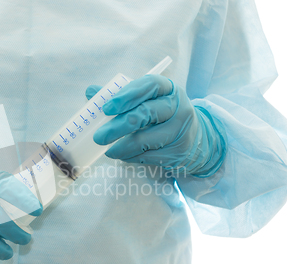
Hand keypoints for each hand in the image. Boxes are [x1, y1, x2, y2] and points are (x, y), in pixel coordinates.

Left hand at [86, 75, 225, 175]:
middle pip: (145, 114)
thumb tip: (91, 92)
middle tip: (98, 136)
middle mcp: (178, 107)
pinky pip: (147, 156)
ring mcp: (179, 131)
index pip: (149, 85)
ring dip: (121, 147)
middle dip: (117, 126)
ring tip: (107, 150)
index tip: (106, 108)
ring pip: (144, 140)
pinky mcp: (176, 152)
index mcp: (169, 89)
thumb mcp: (147, 100)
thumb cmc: (162, 115)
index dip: (127, 95)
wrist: (195, 139)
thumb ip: (120, 95)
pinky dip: (130, 157)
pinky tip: (122, 155)